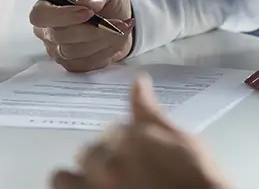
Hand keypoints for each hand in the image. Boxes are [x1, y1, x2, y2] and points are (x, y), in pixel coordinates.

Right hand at [30, 0, 135, 72]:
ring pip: (74, 52)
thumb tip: (87, 3)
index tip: (88, 12)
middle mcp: (48, 30)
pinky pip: (85, 63)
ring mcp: (57, 50)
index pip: (40, 15)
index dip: (63, 16)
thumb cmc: (106, 0)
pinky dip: (105, 51)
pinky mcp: (71, 64)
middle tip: (116, 22)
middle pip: (60, 36)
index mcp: (48, 5)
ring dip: (101, 40)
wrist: (119, 19)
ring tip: (120, 29)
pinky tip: (115, 39)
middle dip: (92, 30)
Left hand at [51, 74, 230, 188]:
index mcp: (130, 137)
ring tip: (95, 185)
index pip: (112, 131)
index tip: (134, 154)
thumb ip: (150, 113)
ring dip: (76, 178)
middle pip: (87, 152)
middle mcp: (107, 163)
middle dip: (100, 158)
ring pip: (63, 178)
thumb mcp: (180, 140)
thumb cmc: (196, 176)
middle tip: (120, 172)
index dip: (122, 142)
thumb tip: (138, 81)